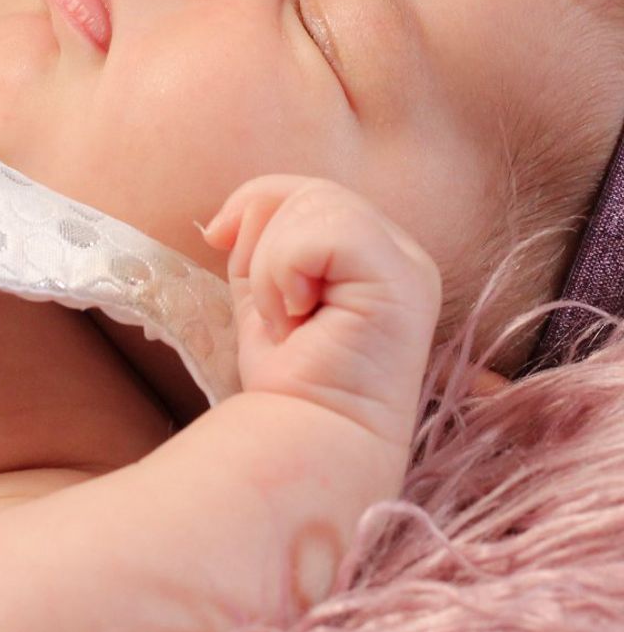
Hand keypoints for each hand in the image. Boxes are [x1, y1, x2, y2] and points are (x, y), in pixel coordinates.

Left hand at [201, 175, 441, 444]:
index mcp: (376, 250)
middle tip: (276, 313)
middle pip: (310, 190)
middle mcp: (404, 252)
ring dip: (274, 267)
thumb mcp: (265, 287)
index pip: (310, 190)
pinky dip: (288, 272)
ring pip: (317, 203)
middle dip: (265, 247)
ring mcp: (409, 265)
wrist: (306, 442)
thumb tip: (222, 221)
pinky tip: (300, 320)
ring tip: (290, 321)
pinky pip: (327, 231)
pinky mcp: (403, 280)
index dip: (256, 209)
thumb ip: (259, 237)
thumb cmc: (290, 379)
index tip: (224, 248)